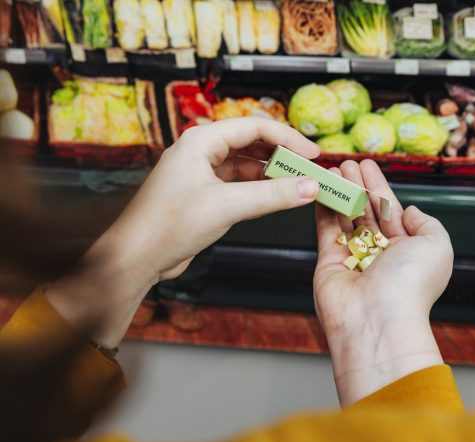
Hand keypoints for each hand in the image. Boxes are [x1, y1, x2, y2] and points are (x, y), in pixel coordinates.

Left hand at [47, 118, 319, 347]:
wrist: (136, 256)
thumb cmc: (168, 225)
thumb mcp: (227, 206)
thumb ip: (273, 195)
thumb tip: (309, 187)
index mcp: (201, 141)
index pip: (254, 128)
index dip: (288, 138)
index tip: (312, 154)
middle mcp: (201, 152)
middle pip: (251, 144)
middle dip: (281, 155)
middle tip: (308, 169)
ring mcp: (201, 174)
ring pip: (245, 166)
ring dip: (271, 174)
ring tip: (296, 184)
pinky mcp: (203, 195)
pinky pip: (238, 185)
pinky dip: (258, 190)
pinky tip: (275, 197)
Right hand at [313, 160, 452, 406]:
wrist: (377, 320)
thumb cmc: (411, 284)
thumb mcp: (436, 245)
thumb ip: (426, 222)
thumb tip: (408, 211)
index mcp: (407, 250)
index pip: (390, 210)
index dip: (379, 186)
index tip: (367, 165)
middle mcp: (380, 254)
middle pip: (366, 211)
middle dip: (358, 185)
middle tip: (347, 162)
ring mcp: (353, 258)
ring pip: (345, 217)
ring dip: (341, 192)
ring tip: (334, 169)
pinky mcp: (329, 262)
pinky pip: (326, 229)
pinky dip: (324, 208)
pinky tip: (323, 188)